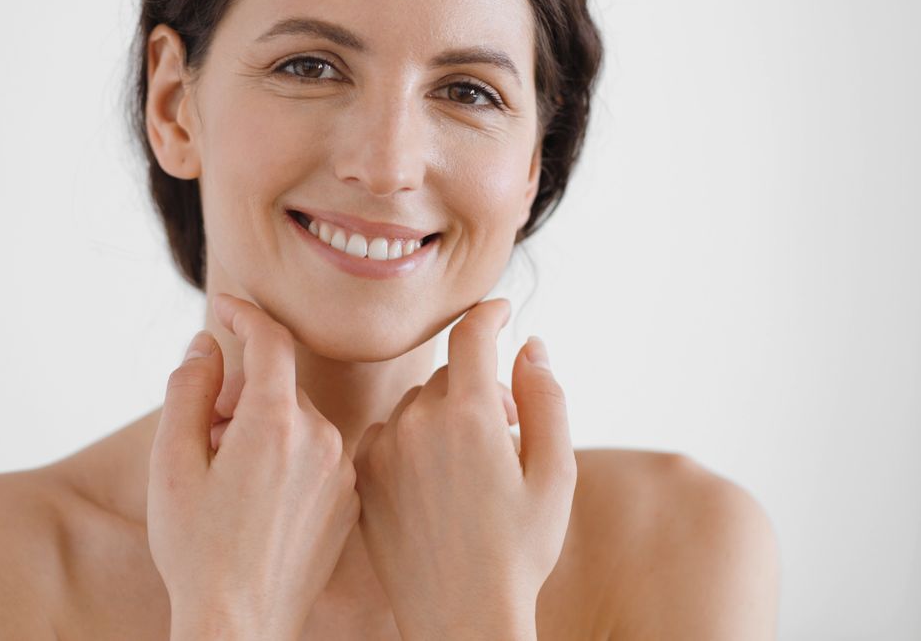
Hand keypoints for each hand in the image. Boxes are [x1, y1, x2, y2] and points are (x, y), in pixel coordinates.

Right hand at [147, 293, 360, 640]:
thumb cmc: (197, 549)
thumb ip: (188, 389)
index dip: (243, 314)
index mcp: (276, 422)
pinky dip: (289, 459)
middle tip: (203, 430)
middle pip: (280, 386)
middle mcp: (322, 439)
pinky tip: (259, 499)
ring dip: (264, 428)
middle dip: (240, 393)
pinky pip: (319, 457)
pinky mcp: (351, 502)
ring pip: (301, 422)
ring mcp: (343, 472)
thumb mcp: (172, 462)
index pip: (270, 339)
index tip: (224, 307)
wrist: (240, 623)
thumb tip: (206, 345)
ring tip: (227, 474)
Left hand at [352, 299, 576, 639]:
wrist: (461, 615)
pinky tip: (433, 482)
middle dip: (479, 389)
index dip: (489, 313)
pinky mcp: (364, 473)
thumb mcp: (556, 474)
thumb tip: (531, 345)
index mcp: (471, 415)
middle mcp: (419, 422)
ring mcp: (384, 447)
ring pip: (419, 404)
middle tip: (505, 432)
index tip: (500, 311)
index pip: (472, 333)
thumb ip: (546, 398)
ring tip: (469, 468)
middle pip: (450, 374)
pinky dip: (411, 442)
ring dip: (444, 416)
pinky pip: (389, 432)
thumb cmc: (519, 551)